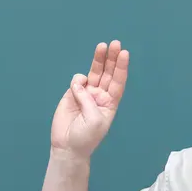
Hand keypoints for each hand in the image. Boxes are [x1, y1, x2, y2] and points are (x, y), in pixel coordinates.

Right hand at [50, 42, 129, 157]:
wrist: (67, 147)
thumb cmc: (85, 137)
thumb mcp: (94, 120)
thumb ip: (88, 100)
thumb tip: (79, 84)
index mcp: (110, 103)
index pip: (118, 82)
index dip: (121, 68)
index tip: (124, 54)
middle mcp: (100, 96)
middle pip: (108, 73)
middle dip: (111, 58)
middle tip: (115, 44)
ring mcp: (86, 94)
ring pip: (94, 72)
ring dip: (98, 59)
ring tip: (102, 46)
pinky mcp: (72, 94)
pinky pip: (77, 81)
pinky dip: (78, 79)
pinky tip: (77, 87)